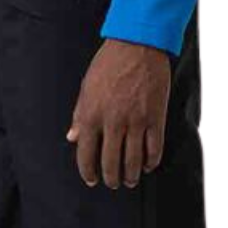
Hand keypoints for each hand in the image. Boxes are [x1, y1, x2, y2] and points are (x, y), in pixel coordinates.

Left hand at [66, 38, 171, 188]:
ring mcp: (136, 121)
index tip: (91, 179)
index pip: (86, 154)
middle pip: (110, 162)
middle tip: (113, 183)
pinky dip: (151, 161)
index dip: (87, 172)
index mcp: (92, 115)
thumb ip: (80, 115)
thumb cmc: (109, 63)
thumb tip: (72, 137)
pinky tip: (148, 166)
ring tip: (130, 180)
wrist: (138, 45)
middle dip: (111, 178)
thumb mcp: (86, 87)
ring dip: (131, 175)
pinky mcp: (155, 118)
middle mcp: (113, 122)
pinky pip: (154, 148)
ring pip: (133, 160)